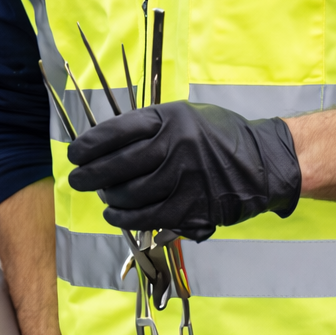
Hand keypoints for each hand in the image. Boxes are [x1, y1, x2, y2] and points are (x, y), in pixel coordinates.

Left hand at [67, 102, 301, 240]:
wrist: (261, 161)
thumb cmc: (217, 135)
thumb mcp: (184, 116)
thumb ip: (150, 127)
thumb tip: (105, 144)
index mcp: (170, 119)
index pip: (117, 131)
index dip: (90, 144)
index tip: (75, 153)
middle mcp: (175, 147)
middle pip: (118, 165)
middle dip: (89, 175)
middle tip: (77, 179)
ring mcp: (183, 179)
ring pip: (130, 194)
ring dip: (109, 198)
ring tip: (102, 197)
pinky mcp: (191, 207)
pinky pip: (148, 217)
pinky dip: (126, 218)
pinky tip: (115, 215)